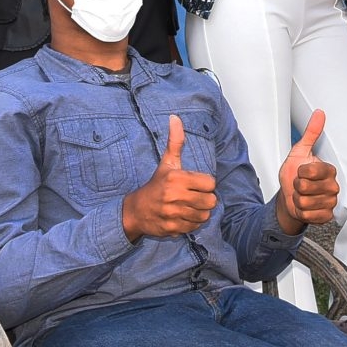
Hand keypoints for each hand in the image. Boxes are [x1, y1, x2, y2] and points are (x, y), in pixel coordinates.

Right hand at [120, 115, 217, 240]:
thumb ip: (176, 141)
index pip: (210, 183)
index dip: (205, 183)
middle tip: (194, 196)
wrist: (136, 210)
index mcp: (176, 178)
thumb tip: (175, 117)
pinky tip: (183, 216)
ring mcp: (174, 214)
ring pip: (204, 215)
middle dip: (205, 199)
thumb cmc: (156, 184)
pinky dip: (192, 223)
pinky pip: (195, 227)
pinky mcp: (173, 228)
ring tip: (189, 206)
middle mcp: (175, 196)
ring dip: (200, 211)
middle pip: (210, 201)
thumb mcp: (167, 162)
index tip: (195, 183)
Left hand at [276, 111, 337, 232]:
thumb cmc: (295, 174)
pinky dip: (301, 212)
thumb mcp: (299, 152)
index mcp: (329, 170)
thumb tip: (319, 113)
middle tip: (300, 185)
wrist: (290, 197)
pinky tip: (304, 207)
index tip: (300, 171)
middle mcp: (333, 186)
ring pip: (306, 203)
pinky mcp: (326, 216)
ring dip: (297, 200)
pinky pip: (310, 216)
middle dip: (297, 187)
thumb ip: (310, 133)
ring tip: (301, 196)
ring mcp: (331, 202)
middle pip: (306, 188)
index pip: (312, 171)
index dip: (300, 172)